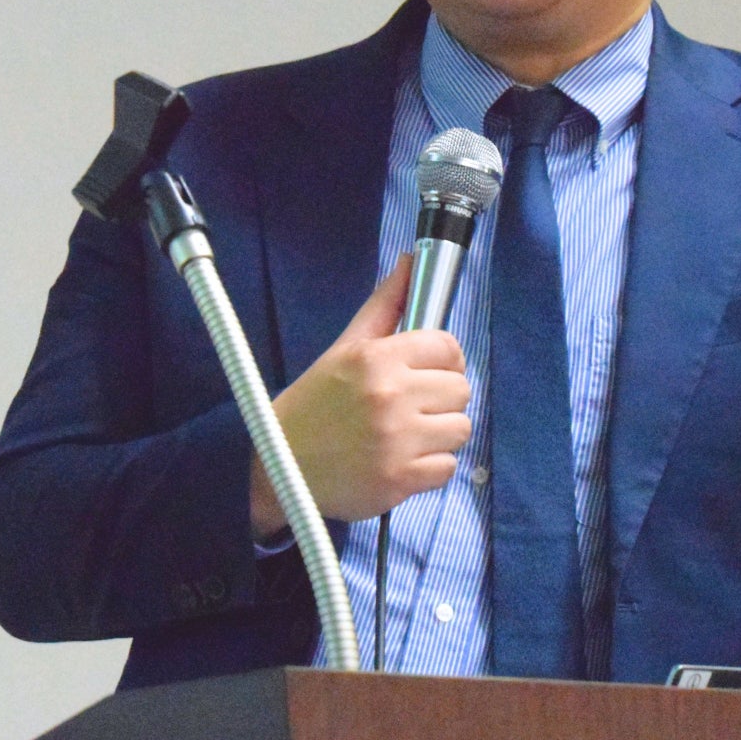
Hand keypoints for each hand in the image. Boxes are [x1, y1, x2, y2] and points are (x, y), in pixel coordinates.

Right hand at [248, 255, 470, 537]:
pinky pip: (448, 468)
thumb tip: (412, 259)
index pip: (448, 347)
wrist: (279, 466)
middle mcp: (390, 396)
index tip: (427, 372)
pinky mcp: (400, 480)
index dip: (443, 359)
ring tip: (409, 434)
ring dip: (440, 433)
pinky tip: (402, 460)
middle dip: (441, 397)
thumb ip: (385, 304)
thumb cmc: (315, 403)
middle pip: (461, 389)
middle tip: (413, 406)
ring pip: (461, 428)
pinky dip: (431, 467)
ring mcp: (397, 441)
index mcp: (376, 359)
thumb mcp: (346, 347)